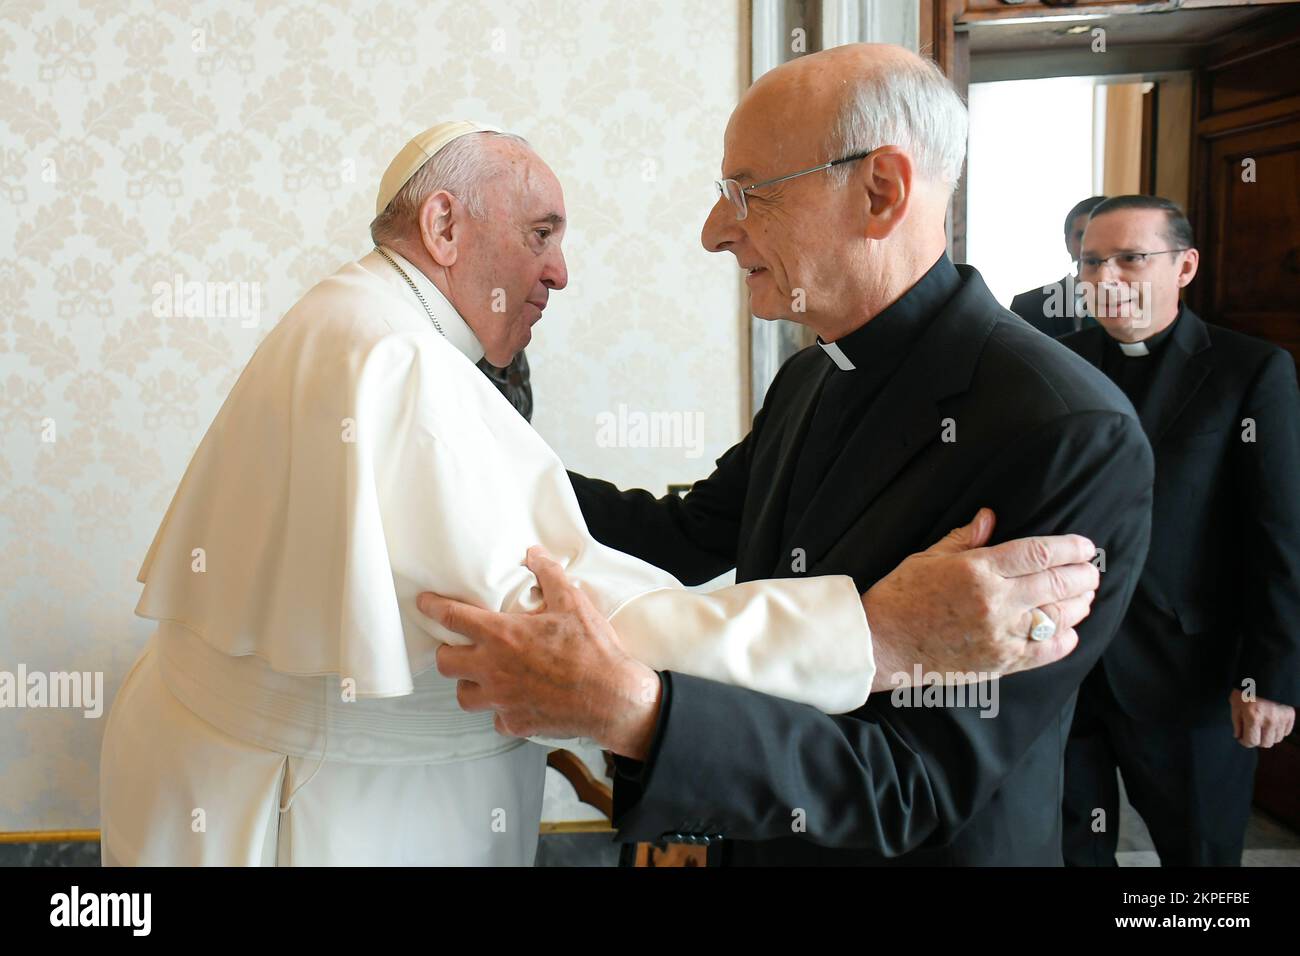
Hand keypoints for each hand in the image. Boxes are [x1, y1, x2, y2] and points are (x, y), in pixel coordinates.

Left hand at [418, 547, 661, 758]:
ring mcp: (501, 700)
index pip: (453, 618)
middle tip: (459, 647)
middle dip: (447, 652)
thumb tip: (534, 554)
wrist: (612, 698)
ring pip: (464, 696)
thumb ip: (549, 575)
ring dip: (469, 684)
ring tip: (483, 677)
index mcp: (502, 635)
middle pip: (445, 662)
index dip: (433, 607)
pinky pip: (496, 717)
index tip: (424, 603)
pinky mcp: (515, 722)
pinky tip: (515, 701)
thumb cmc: (592, 651)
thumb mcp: (572, 603)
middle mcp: (493, 669)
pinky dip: (501, 709)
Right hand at [863, 508, 1097, 689]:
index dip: (1070, 548)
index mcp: (978, 570)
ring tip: (1084, 596)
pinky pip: (1045, 651)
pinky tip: (1069, 630)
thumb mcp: (929, 557)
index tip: (1086, 546)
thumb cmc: (901, 596)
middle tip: (1092, 570)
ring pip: (1057, 617)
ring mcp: (1000, 635)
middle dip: (1083, 575)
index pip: (1039, 553)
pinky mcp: (999, 662)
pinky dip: (1064, 639)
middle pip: (1056, 583)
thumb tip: (990, 516)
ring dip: (1078, 605)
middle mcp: (995, 602)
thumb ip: (965, 538)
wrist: (881, 644)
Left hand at [1229, 690, 1295, 747]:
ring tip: (1261, 727)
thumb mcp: (1235, 704)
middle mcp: (1269, 721)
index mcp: (1253, 718)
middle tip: (1251, 733)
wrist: (1263, 677)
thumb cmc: (1246, 689)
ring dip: (1268, 736)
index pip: (1251, 741)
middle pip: (1265, 744)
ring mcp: (1281, 719)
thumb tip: (1238, 736)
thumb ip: (1236, 722)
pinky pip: (1286, 732)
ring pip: (1277, 739)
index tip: (1241, 738)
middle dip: (1256, 740)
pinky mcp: (1290, 715)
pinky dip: (1278, 731)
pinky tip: (1271, 724)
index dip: (1244, 742)